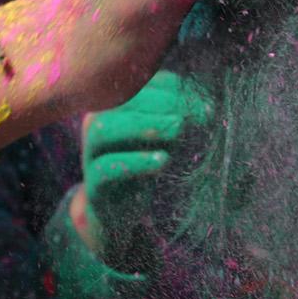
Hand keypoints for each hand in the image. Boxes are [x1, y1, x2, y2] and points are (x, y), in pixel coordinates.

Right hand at [77, 68, 211, 273]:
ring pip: (104, 130)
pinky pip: (105, 168)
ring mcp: (90, 154)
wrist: (122, 214)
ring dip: (144, 126)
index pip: (140, 85)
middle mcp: (95, 124)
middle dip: (162, 104)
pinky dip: (135, 162)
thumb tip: (208, 108)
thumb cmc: (147, 166)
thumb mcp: (166, 139)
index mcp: (113, 106)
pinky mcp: (94, 186)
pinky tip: (163, 160)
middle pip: (121, 103)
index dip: (172, 89)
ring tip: (179, 129)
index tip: (207, 105)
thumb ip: (179, 119)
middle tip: (196, 116)